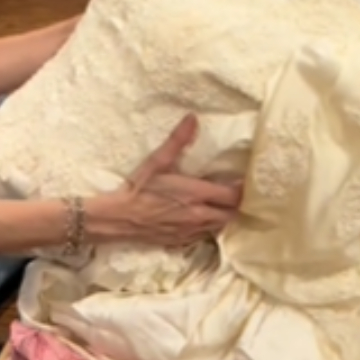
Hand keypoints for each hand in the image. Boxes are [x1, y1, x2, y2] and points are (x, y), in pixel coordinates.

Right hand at [88, 115, 241, 247]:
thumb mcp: (158, 161)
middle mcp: (198, 215)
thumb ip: (178, 140)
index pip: (233, 196)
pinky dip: (208, 227)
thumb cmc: (138, 188)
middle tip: (233, 192)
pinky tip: (202, 217)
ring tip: (220, 203)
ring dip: (223, 216)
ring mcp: (191, 231)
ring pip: (219, 226)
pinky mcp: (181, 241)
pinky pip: (204, 236)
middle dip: (235, 204)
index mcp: (197, 194)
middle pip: (231, 214)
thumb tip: (193, 118)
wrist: (117, 218)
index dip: (241, 189)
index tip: (241, 179)